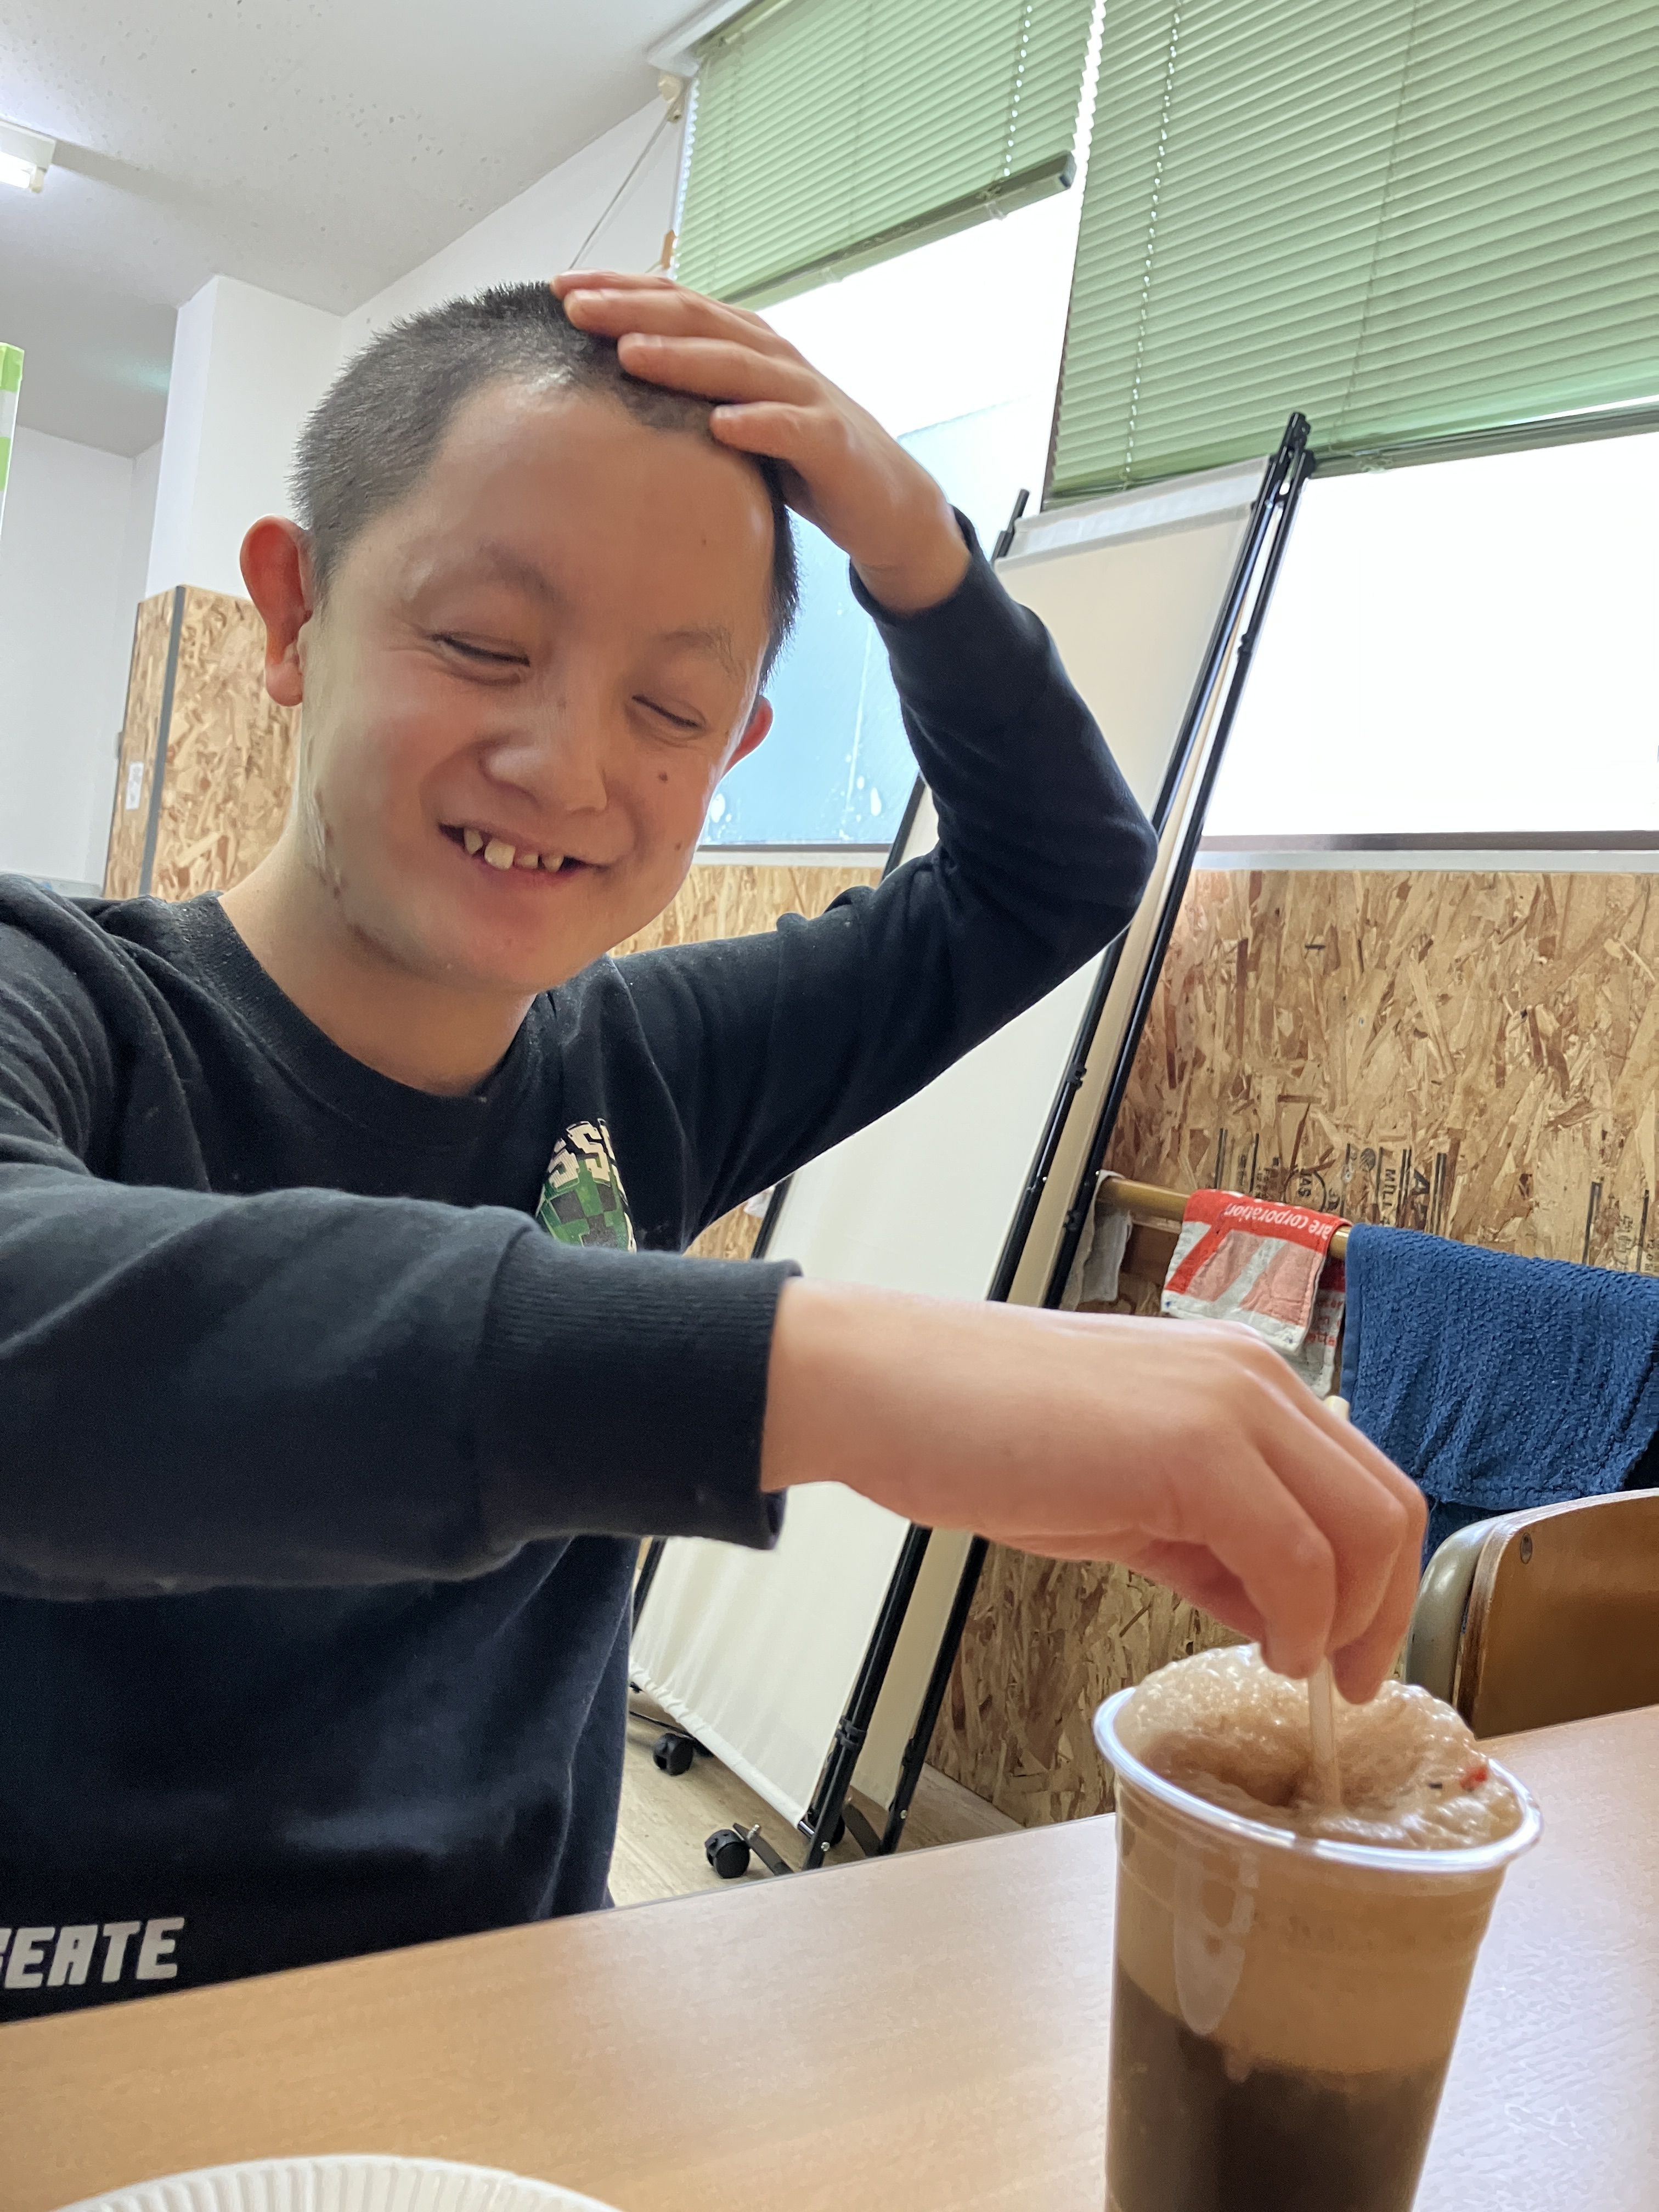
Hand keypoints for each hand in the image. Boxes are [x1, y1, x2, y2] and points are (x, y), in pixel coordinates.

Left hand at [552, 270, 970, 615]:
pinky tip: (722, 426)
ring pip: (737, 366)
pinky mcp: (830, 441)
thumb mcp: (733, 413)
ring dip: (684, 358)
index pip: (675, 302)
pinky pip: (792, 429)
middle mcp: (771, 356)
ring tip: (632, 354)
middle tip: (575, 306)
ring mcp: (804, 395)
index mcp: (742, 344)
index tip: (558, 286)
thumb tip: (608, 384)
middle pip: (697, 320)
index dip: (618, 289)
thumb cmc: (797, 457)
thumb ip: (687, 393)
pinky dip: (759, 424)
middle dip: (634, 310)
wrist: (882, 500)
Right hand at [761, 1282, 1426, 1702]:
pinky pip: (1295, 1555)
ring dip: (1346, 1622)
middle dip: (1382, 1612)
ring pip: (1362, 1529)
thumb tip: (1277, 1609)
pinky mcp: (1192, 1448)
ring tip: (1291, 1669)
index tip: (1346, 1653)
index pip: (1363, 1482)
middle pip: (1387, 1506)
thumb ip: (1211, 1539)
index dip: (1377, 1582)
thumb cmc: (983, 1435)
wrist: (888, 1391)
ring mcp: (1228, 1406)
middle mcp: (1253, 1378)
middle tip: (1342, 1682)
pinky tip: (1259, 1648)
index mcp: (1239, 1379)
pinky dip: (1297, 1621)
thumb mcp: (1124, 1493)